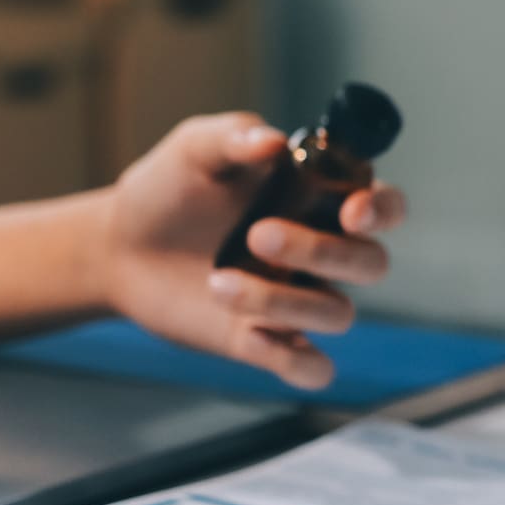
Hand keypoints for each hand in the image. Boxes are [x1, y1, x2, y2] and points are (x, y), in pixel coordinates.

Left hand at [102, 113, 405, 388]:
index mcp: (320, 201)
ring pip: (338, 314)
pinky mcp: (267, 342)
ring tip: (219, 282)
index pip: (384, 207)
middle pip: (371, 264)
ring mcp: (298, 300)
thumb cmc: (168, 189)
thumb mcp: (194, 150)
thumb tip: (273, 142)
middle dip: (324, 252)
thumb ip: (235, 135)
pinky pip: (312, 368)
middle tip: (258, 234)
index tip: (352, 211)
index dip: (383, 211)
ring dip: (286, 302)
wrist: (119, 247)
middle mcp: (321, 253)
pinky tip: (250, 337)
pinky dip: (295, 362)